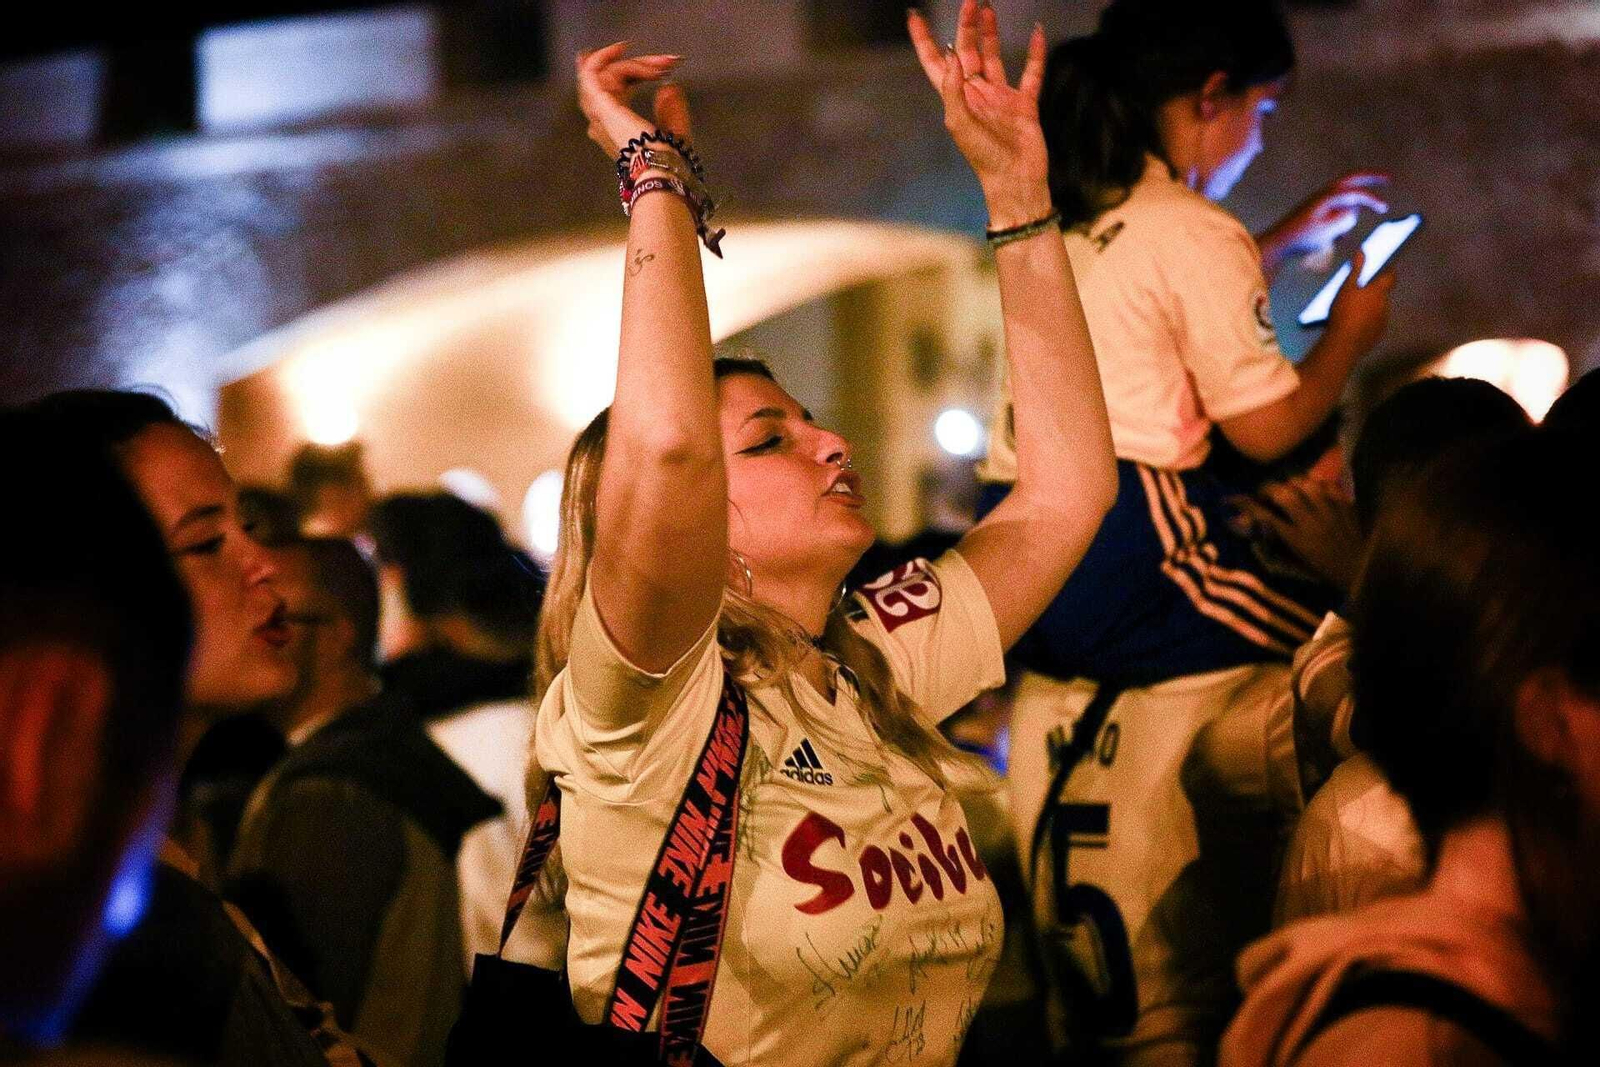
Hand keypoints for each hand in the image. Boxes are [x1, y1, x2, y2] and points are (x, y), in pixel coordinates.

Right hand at [575, 43, 689, 158]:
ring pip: (604, 75)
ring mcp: (599, 115)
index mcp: (615, 131)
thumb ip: (672, 109)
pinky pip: (591, 74)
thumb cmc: (670, 160)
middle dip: (637, 66)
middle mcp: (602, 123)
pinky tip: (621, 47)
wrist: (663, 168)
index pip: (612, 93)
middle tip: (668, 62)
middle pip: (609, 82)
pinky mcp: (601, 107)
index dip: (627, 72)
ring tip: (656, 61)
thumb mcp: (674, 130)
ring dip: (631, 64)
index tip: (654, 61)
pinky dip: (603, 57)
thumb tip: (669, 86)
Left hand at [908, 0, 1051, 227]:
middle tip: (970, 1)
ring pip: (993, 56)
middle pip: (967, 52)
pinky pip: (1031, 73)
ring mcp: (1000, 98)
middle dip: (966, 26)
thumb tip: (951, 54)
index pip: (935, 63)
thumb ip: (953, 89)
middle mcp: (977, 94)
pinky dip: (1035, 53)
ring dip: (990, 33)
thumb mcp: (960, 124)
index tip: (915, 17)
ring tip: (987, 8)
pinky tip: (1036, 32)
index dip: (924, 40)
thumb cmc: (983, 158)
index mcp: (956, 99)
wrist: (1015, 180)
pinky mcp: (1024, 104)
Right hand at [1236, 477, 1362, 593]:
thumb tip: (1253, 520)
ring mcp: (1330, 511)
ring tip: (1289, 487)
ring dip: (1292, 482)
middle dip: (1268, 488)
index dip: (1247, 504)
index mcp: (1296, 539)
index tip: (1235, 499)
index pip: (1265, 516)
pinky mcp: (1345, 505)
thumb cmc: (1323, 568)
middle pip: (1283, 494)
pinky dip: (1317, 484)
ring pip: (1305, 484)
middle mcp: (1311, 522)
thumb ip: (1277, 537)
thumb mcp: (1296, 557)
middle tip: (1265, 492)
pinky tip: (1314, 488)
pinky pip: (1328, 485)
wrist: (1359, 568)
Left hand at [1262, 172, 1390, 265]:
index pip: (1356, 192)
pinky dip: (1339, 226)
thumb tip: (1353, 213)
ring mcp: (1320, 202)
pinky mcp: (1317, 211)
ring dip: (1347, 218)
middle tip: (1389, 178)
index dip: (1372, 199)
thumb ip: (1345, 219)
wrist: (1278, 244)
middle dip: (1371, 178)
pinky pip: (1336, 214)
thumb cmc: (1302, 238)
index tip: (1385, 208)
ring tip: (1331, 238)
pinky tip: (1331, 241)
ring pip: (1345, 203)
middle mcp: (1324, 194)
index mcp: (1327, 196)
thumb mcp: (1327, 231)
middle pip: (1352, 180)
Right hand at [1325, 250, 1395, 354]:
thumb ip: (1355, 270)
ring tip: (1354, 313)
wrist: (1345, 342)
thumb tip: (1362, 251)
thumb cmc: (1345, 311)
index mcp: (1379, 291)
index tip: (1388, 268)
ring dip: (1371, 309)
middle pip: (1383, 295)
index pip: (1390, 277)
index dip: (1389, 272)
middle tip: (1361, 294)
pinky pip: (1375, 325)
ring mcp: (1383, 321)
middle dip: (1375, 294)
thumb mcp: (1346, 287)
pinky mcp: (1377, 335)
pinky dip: (1368, 323)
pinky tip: (1355, 326)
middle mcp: (1385, 305)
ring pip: (1379, 311)